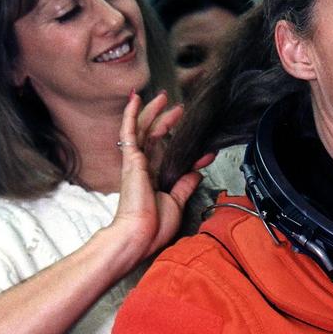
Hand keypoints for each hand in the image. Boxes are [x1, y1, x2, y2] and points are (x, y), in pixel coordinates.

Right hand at [109, 90, 208, 259]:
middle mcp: (142, 168)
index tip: (203, 149)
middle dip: (167, 121)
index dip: (186, 149)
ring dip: (154, 113)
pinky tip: (135, 99)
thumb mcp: (177, 202)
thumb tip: (196, 172)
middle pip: (154, 137)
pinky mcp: (130, 159)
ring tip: (164, 98)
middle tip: (179, 109)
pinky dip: (131, 114)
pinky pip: (129, 131)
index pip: (168, 155)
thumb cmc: (153, 226)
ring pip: (144, 129)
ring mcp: (135, 162)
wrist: (139, 234)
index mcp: (153, 179)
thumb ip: (185, 185)